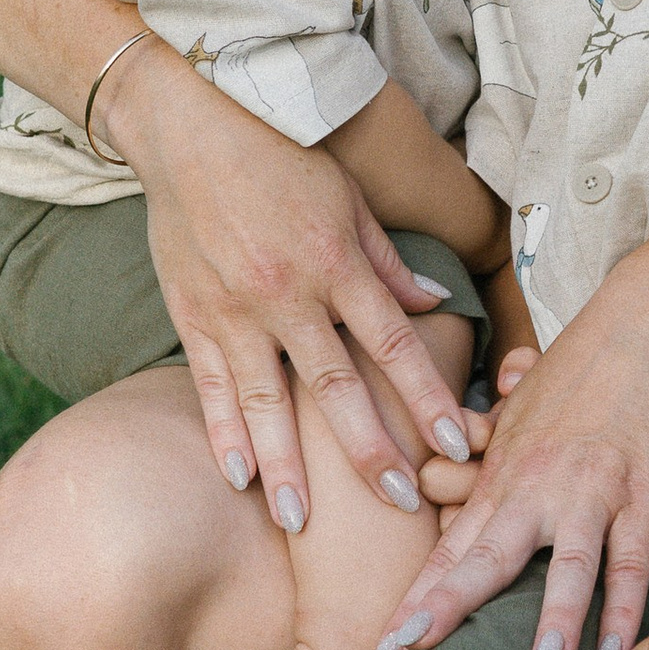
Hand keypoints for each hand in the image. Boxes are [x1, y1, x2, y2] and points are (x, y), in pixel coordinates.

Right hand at [100, 41, 471, 523]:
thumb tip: (432, 305)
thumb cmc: (279, 158)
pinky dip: (224, 432)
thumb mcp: (348, 199)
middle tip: (398, 504)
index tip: (458, 445)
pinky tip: (239, 477)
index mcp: (338, 263)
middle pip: (338, 386)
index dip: (428, 398)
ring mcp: (236, 309)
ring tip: (302, 521)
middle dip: (370, 450)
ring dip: (287, 465)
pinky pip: (211, 385)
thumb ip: (387, 261)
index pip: (394, 345)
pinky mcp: (192, 315)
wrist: (190, 127)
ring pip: (269, 400)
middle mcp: (289, 293)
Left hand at [370, 278, 648, 649]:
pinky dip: (626, 607)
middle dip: (446, 610)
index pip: (451, 549)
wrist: (645, 326)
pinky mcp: (641, 493)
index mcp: (501, 476)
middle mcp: (536, 489)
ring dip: (556, 615)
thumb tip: (462, 452)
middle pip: (485, 558)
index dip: (418, 601)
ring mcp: (590, 492)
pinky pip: (632, 559)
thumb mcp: (520, 409)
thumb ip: (491, 447)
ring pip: (569, 563)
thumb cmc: (582, 367)